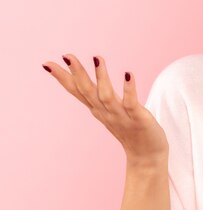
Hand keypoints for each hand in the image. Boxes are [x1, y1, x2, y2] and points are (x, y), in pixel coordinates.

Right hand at [43, 54, 168, 165]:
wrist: (146, 155)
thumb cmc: (128, 129)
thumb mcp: (107, 110)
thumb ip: (97, 95)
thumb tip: (83, 79)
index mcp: (97, 108)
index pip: (77, 91)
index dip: (63, 77)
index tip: (47, 63)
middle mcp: (105, 112)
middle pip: (87, 91)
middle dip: (77, 73)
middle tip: (68, 56)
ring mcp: (120, 116)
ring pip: (106, 95)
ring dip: (102, 77)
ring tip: (97, 58)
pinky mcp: (138, 118)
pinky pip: (131, 102)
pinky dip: (129, 89)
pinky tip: (128, 74)